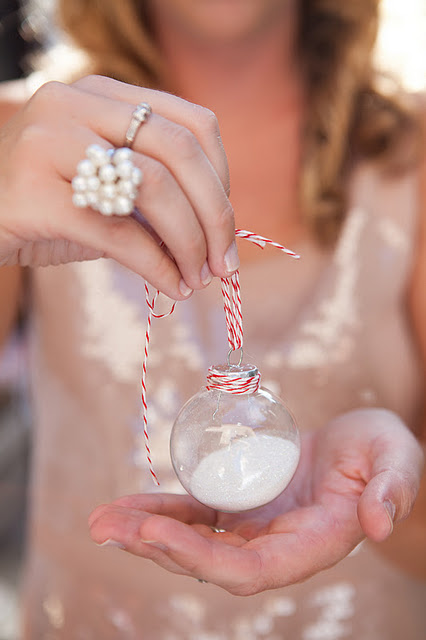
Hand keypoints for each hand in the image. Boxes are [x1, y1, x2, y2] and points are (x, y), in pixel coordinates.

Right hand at [0, 75, 235, 298]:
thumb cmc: (48, 206)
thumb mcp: (110, 191)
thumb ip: (157, 199)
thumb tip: (218, 238)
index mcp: (104, 95)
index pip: (193, 123)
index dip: (222, 179)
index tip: (226, 227)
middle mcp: (76, 104)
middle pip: (180, 151)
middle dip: (216, 216)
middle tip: (224, 265)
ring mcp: (50, 142)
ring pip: (154, 187)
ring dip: (189, 243)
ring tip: (198, 278)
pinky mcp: (34, 193)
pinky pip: (118, 232)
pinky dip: (156, 266)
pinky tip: (172, 287)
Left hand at [89, 409, 422, 595]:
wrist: (363, 447)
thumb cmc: (382, 453)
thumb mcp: (396, 460)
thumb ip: (394, 487)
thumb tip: (379, 524)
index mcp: (310, 546)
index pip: (249, 569)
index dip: (200, 557)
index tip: (155, 532)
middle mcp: (276, 546)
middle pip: (207, 560)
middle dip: (155, 546)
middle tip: (106, 527)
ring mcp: (255, 527)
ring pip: (194, 538)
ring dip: (147, 531)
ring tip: (101, 520)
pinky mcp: (241, 504)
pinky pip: (197, 511)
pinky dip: (163, 507)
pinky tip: (129, 504)